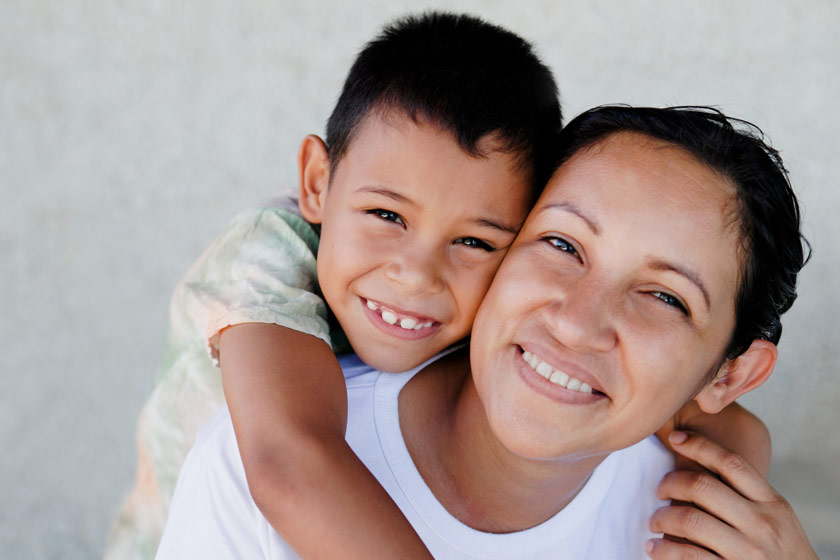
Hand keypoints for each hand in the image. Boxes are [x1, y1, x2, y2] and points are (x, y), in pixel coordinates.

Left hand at [646, 431, 818, 558]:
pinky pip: (687, 555)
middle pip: (702, 486)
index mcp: (772, 503)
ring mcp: (747, 551)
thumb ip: (748, 496)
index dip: (699, 445)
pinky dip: (664, 550)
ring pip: (690, 519)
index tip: (675, 439)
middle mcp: (761, 523)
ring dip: (662, 517)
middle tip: (659, 491)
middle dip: (670, 483)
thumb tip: (701, 466)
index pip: (731, 462)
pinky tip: (655, 548)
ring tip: (655, 521)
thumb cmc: (781, 552)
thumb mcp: (777, 518)